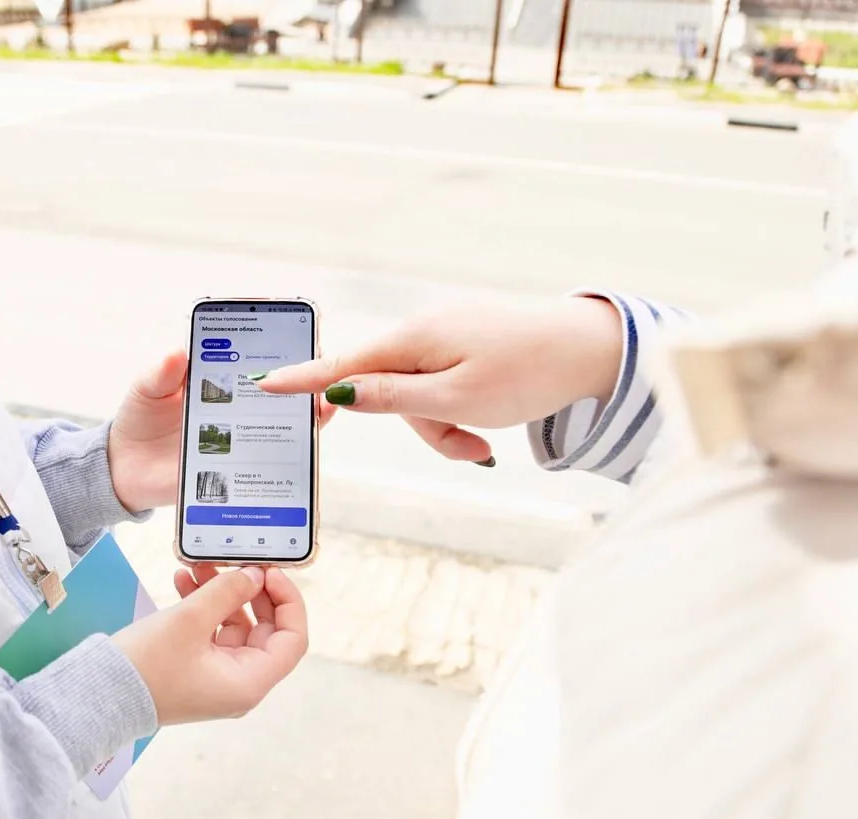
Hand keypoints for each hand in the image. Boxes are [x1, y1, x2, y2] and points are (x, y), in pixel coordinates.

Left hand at [109, 352, 336, 512]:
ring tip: (322, 401)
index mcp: (216, 378)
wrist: (127, 470)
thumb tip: (176, 353)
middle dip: (303, 377)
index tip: (296, 334)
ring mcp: (241, 433)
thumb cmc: (138, 421)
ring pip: (285, 420)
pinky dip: (293, 448)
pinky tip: (305, 441)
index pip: (252, 356)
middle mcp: (236, 404)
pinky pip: (273, 456)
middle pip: (279, 387)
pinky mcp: (240, 464)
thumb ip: (160, 374)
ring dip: (307, 410)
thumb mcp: (145, 391)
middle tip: (318, 368)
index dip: (276, 345)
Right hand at [112, 566, 307, 725]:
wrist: (98, 695)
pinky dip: (203, 607)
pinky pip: (212, 632)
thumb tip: (255, 575)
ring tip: (196, 566)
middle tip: (234, 562)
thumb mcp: (190, 619)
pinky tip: (182, 581)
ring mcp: (218, 678)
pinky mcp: (196, 670)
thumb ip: (227, 592)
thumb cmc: (147, 666)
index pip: (292, 639)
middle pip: (265, 630)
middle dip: (248, 590)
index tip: (270, 572)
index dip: (288, 601)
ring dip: (220, 594)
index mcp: (250, 682)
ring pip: (235, 626)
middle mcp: (240, 684)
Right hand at [256, 294, 622, 463]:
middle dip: (421, 429)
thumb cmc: (529, 371)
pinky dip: (459, 412)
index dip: (303, 380)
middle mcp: (422, 330)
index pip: (342, 364)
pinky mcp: (465, 343)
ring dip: (445, 428)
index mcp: (413, 339)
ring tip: (486, 441)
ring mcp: (445, 335)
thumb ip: (393, 398)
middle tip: (468, 448)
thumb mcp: (456, 398)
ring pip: (417, 396)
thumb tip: (341, 394)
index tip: (264, 385)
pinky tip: (489, 422)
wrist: (594, 348)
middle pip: (386, 391)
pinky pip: (442, 386)